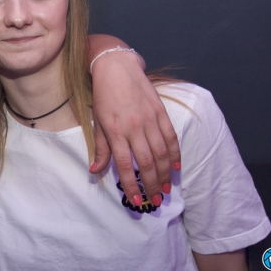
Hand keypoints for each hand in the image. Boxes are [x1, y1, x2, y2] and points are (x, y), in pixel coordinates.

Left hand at [90, 51, 180, 206]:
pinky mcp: (161, 112)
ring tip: (167, 189)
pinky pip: (171, 137)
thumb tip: (94, 171)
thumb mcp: (97, 122)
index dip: (131, 185)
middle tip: (155, 201)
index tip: (137, 200)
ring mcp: (149, 119)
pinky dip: (175, 153)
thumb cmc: (104, 97)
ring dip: (165, 174)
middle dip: (152, 185)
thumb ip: (101, 149)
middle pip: (146, 163)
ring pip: (161, 153)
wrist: (117, 68)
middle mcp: (134, 127)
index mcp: (115, 131)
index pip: (124, 165)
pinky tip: (176, 167)